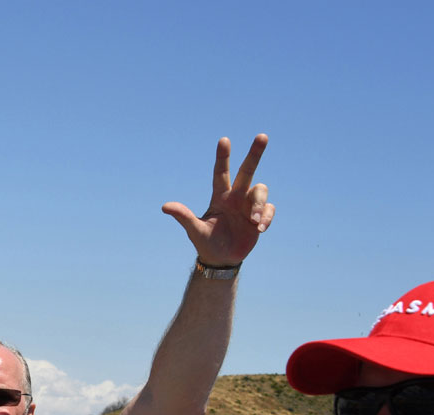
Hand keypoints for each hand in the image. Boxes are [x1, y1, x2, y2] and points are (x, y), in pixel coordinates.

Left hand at [162, 134, 274, 265]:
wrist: (222, 259)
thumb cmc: (206, 242)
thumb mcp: (195, 230)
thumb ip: (184, 216)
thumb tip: (165, 206)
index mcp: (220, 197)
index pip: (220, 173)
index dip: (222, 157)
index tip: (224, 140)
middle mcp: (236, 196)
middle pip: (247, 170)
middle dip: (254, 154)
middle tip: (262, 136)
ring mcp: (249, 205)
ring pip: (261, 190)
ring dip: (258, 204)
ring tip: (252, 221)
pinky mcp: (260, 216)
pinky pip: (269, 208)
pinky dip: (266, 217)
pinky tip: (259, 229)